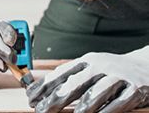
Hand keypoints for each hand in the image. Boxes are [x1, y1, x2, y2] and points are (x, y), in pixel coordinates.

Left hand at [27, 46, 148, 112]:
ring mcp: (117, 75)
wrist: (147, 65)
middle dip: (56, 98)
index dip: (44, 86)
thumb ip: (72, 77)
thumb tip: (45, 89)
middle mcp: (99, 66)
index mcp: (86, 60)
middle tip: (41, 110)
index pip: (61, 73)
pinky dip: (109, 111)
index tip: (30, 97)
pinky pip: (120, 101)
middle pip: (74, 83)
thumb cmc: (112, 70)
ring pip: (97, 92)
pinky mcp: (135, 88)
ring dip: (83, 105)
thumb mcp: (92, 68)